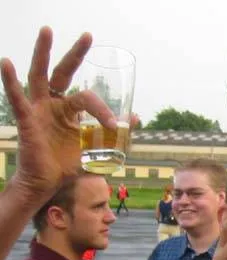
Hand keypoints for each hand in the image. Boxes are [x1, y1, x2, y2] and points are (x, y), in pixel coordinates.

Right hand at [0, 27, 115, 197]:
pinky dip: (11, 81)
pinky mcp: (27, 121)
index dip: (102, 109)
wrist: (47, 185)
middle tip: (88, 36)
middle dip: (75, 54)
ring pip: (39, 75)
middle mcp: (53, 105)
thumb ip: (115, 134)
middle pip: (63, 72)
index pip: (87, 97)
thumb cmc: (66, 166)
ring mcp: (38, 110)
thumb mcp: (96, 149)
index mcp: (69, 111)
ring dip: (43, 52)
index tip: (114, 125)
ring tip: (46, 31)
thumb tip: (137, 119)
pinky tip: (6, 63)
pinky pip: (17, 99)